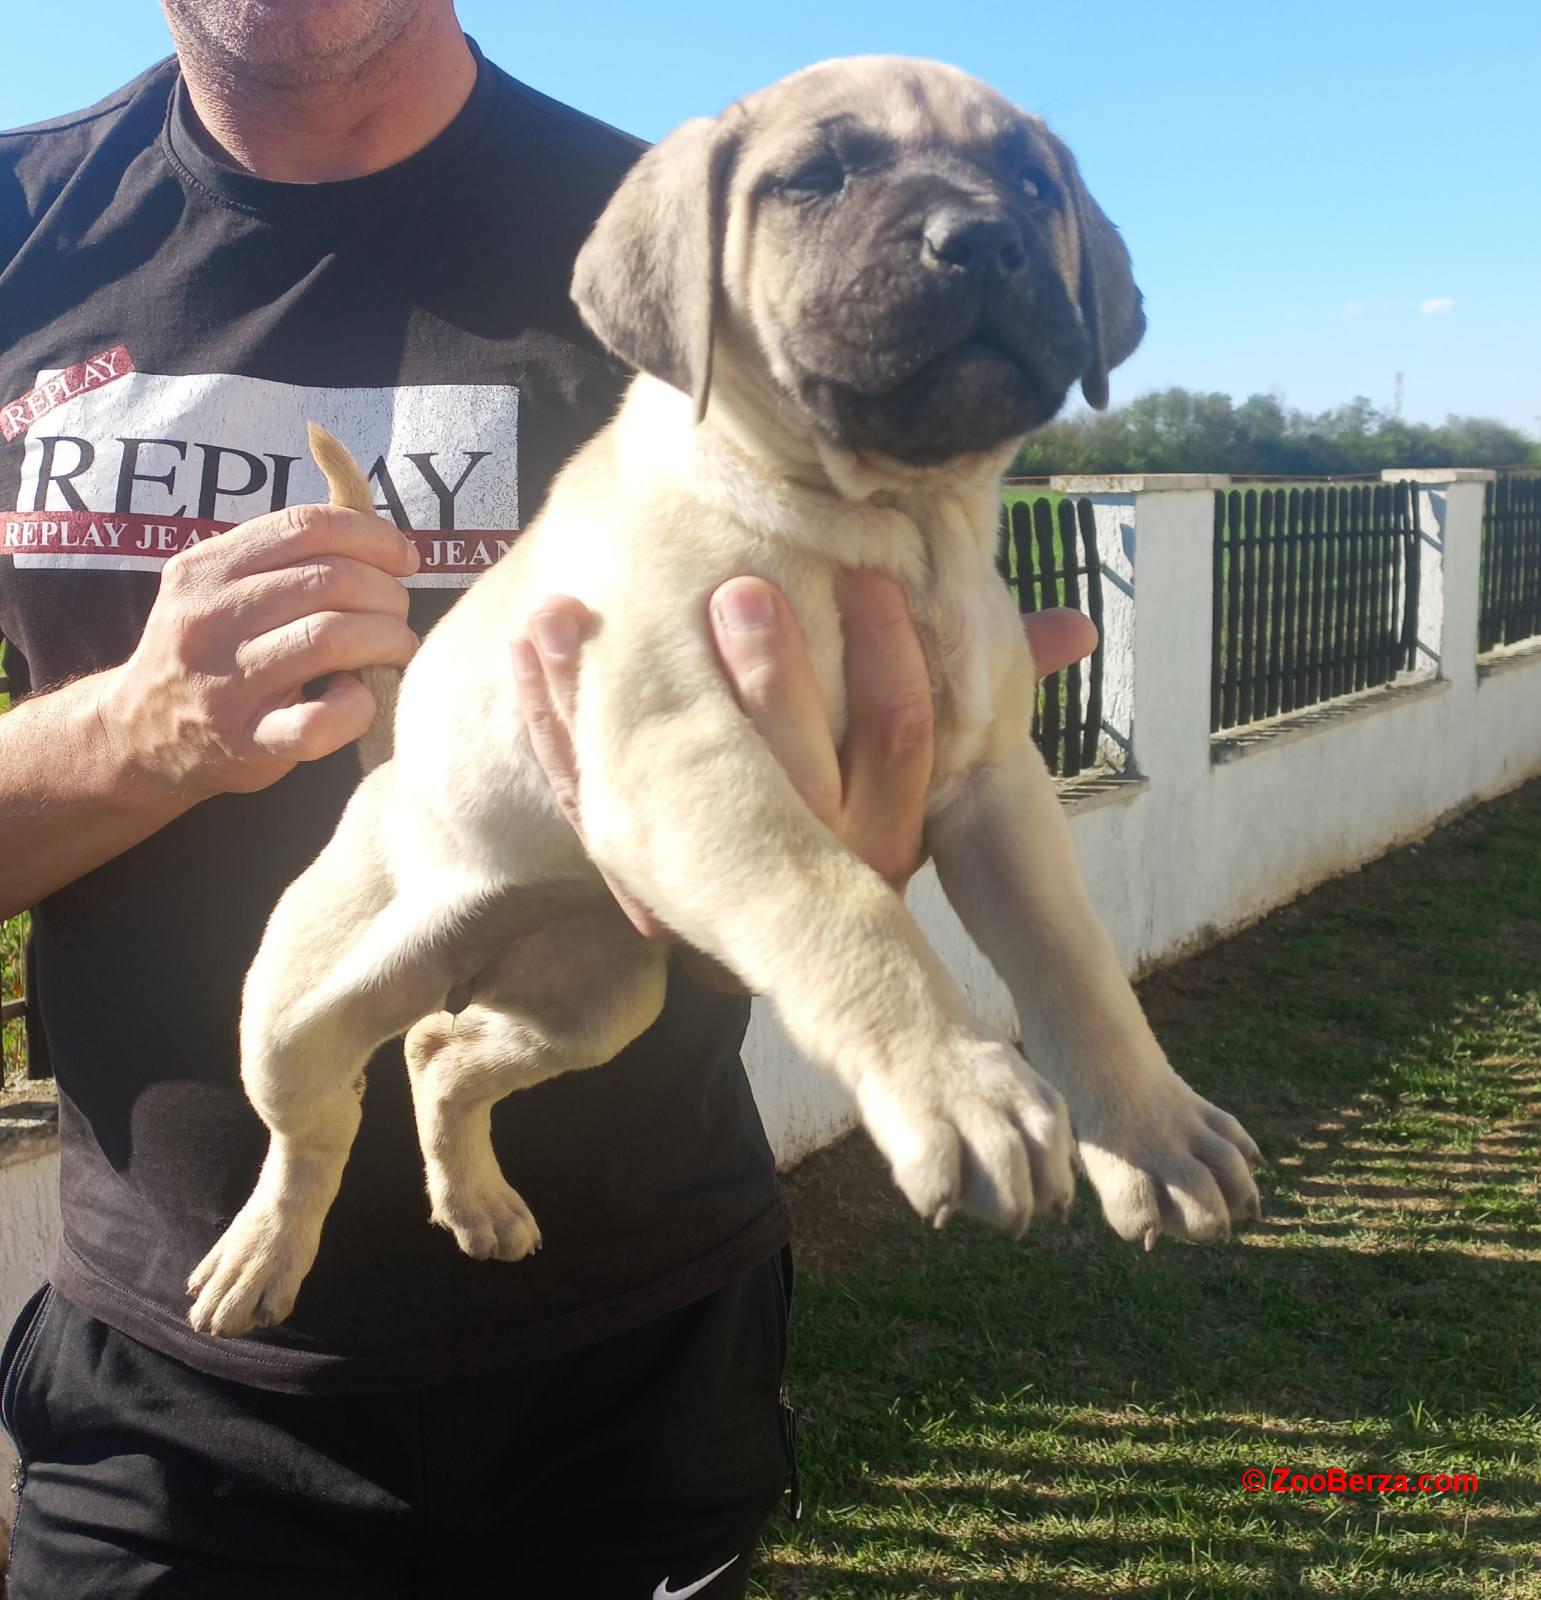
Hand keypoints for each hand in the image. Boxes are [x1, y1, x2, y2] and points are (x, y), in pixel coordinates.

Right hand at [98, 504, 420, 803]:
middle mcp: (211, 618)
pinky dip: (359, 707)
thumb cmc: (212, 650)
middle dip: (388, 594)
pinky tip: (359, 698)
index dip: (373, 536)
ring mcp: (227, 682)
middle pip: (331, 580)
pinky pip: (323, 720)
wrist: (141, 735)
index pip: (306, 526)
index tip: (403, 559)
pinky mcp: (248, 740)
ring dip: (389, 640)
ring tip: (395, 649)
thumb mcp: (223, 585)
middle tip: (398, 614)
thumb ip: (286, 548)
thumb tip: (363, 498)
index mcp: (208, 568)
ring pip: (333, 638)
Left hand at [512, 577, 1096, 946]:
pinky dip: (554, 723)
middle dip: (772, 682)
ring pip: (679, 790)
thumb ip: (981, 691)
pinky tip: (534, 649)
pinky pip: (589, 802)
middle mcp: (808, 866)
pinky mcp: (633, 866)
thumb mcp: (917, 765)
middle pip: (799, 778)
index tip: (876, 577)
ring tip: (597, 607)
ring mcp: (714, 876)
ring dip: (631, 695)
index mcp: (885, 835)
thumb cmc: (856, 805)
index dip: (891, 658)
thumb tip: (1076, 624)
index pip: (902, 740)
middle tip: (744, 592)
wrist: (754, 927)